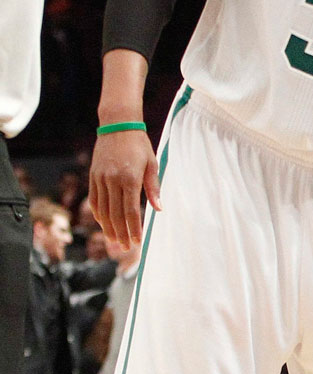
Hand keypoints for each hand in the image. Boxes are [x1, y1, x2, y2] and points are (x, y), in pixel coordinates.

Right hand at [89, 126, 160, 245]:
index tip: (136, 242)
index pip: (131, 211)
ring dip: (108, 227)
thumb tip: (159, 209)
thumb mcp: (152, 165)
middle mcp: (113, 180)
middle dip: (121, 233)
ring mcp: (101, 178)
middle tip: (124, 247)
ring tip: (114, 240)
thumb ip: (153, 188)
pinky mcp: (93, 175)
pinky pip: (95, 199)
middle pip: (116, 214)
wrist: (118, 126)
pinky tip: (103, 223)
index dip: (134, 228)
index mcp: (130, 179)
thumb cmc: (139, 145)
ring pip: (103, 209)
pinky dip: (98, 213)